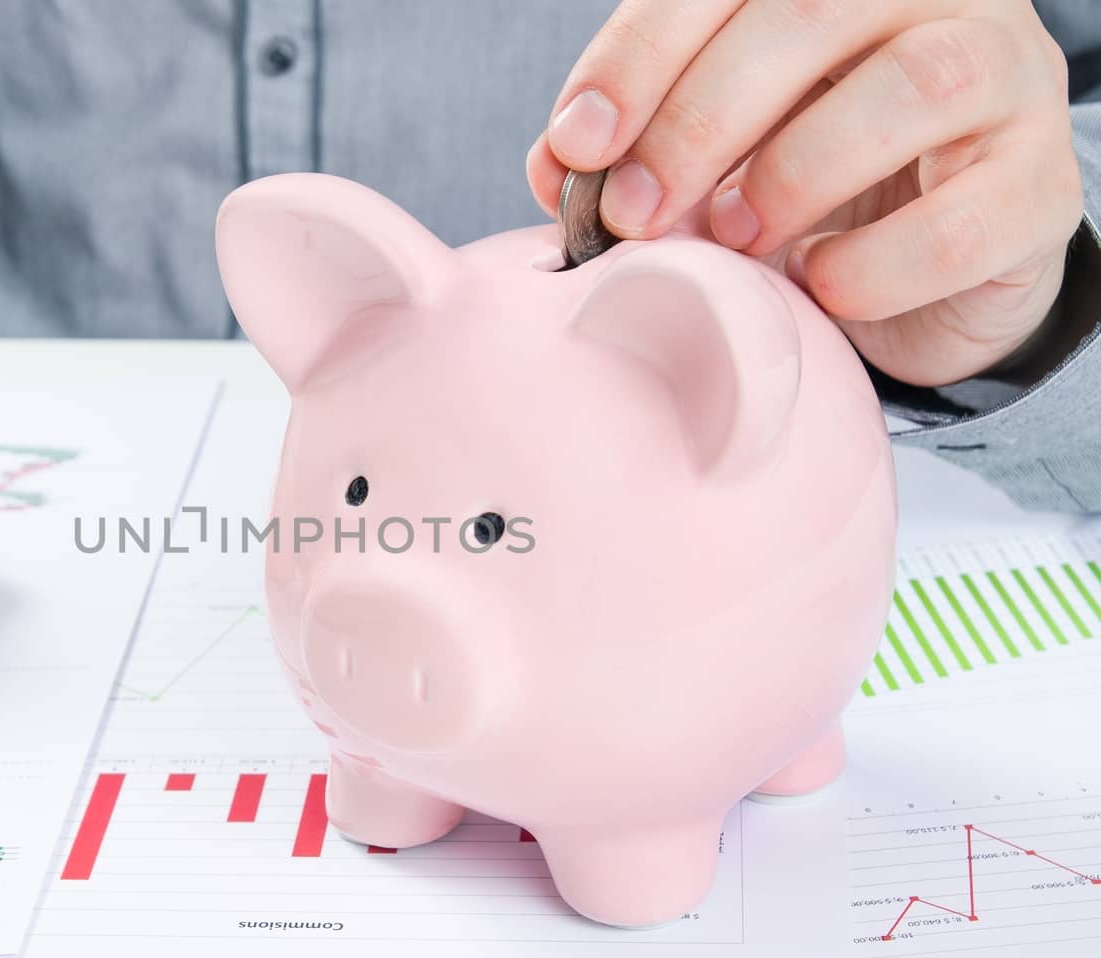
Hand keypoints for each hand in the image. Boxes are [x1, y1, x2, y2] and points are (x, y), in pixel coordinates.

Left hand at [526, 0, 1084, 386]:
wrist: (928, 270)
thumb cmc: (807, 191)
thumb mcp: (711, 155)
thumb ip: (637, 145)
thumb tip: (558, 167)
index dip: (640, 55)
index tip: (577, 145)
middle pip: (811, 12)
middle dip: (698, 119)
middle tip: (632, 209)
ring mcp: (1006, 80)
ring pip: (912, 85)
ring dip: (793, 173)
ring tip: (731, 242)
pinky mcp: (1041, 184)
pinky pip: (968, 216)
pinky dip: (878, 263)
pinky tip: (821, 288)